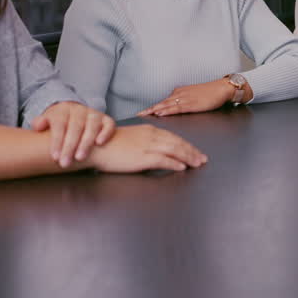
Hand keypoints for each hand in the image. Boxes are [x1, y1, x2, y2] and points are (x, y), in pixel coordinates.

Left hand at [31, 101, 115, 167]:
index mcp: (63, 110)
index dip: (57, 141)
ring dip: (86, 142)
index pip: (59, 124)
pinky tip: (100, 143)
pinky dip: (106, 132)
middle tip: (65, 163)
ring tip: (80, 158)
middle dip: (70, 146)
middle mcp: (79, 110)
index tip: (55, 157)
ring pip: (92, 125)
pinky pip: (109, 124)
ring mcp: (94, 114)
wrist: (75, 115)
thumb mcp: (48, 121)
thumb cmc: (60, 124)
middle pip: (75, 127)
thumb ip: (40, 123)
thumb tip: (38, 126)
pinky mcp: (106, 119)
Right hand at [89, 124, 207, 172]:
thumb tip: (155, 151)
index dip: (187, 144)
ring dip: (188, 157)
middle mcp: (151, 136)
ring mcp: (147, 146)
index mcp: (149, 130)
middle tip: (203, 159)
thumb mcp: (131, 138)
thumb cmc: (109, 144)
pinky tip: (182, 168)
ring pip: (174, 151)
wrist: (95, 147)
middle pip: (178, 143)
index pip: (173, 137)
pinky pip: (163, 160)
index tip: (196, 151)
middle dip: (192, 151)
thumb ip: (144, 142)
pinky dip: (174, 164)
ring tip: (197, 164)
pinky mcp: (142, 158)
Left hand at [139, 79, 234, 116]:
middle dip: (149, 109)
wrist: (222, 89)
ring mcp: (185, 99)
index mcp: (179, 93)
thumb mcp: (193, 96)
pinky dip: (167, 110)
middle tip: (138, 115)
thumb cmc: (210, 93)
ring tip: (144, 115)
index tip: (141, 112)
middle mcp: (180, 94)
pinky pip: (176, 108)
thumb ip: (183, 101)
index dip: (151, 108)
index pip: (163, 102)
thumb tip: (175, 107)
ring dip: (154, 110)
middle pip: (161, 103)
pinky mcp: (192, 104)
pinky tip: (160, 113)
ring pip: (166, 105)